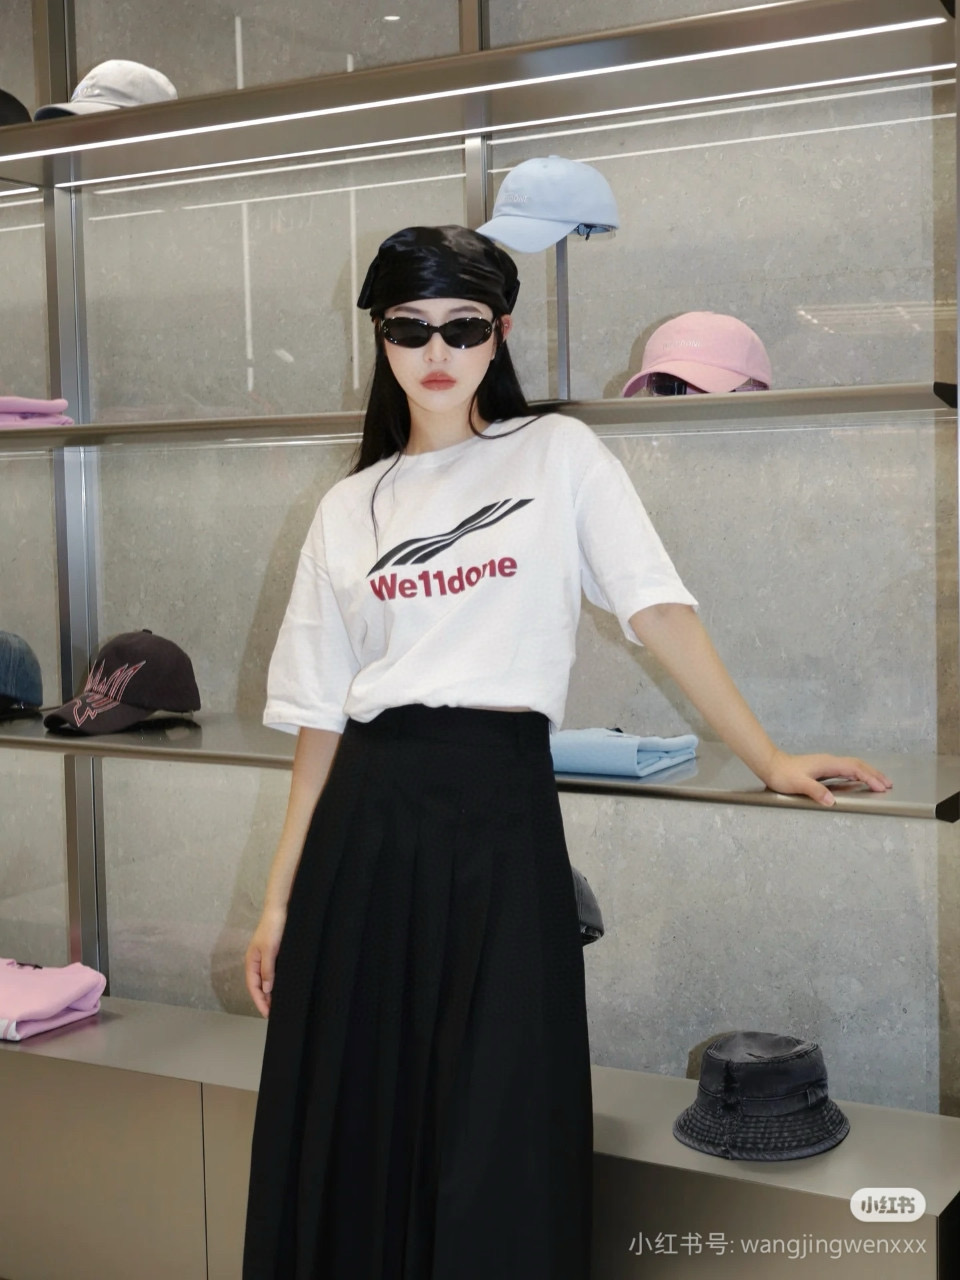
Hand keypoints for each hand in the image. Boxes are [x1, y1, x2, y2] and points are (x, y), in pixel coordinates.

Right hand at [245, 906, 286, 1016]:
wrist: (281, 909)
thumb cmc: (273, 927)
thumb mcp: (270, 950)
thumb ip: (267, 970)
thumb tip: (266, 989)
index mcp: (251, 961)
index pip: (253, 987)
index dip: (259, 1001)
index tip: (266, 1014)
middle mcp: (256, 961)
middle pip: (258, 986)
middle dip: (264, 1000)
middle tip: (273, 1014)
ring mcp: (265, 958)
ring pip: (266, 980)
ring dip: (270, 992)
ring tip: (278, 1005)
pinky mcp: (274, 954)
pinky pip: (272, 973)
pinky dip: (276, 982)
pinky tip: (282, 988)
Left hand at [759, 749, 892, 807]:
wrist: (771, 765)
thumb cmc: (783, 775)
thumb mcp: (798, 784)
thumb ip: (815, 791)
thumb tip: (831, 801)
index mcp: (827, 764)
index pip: (854, 769)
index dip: (869, 777)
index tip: (880, 787)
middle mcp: (830, 761)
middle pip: (858, 765)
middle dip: (874, 774)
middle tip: (888, 784)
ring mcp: (827, 764)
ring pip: (853, 766)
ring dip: (868, 773)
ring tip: (880, 782)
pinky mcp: (823, 768)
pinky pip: (846, 769)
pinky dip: (858, 774)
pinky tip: (860, 780)